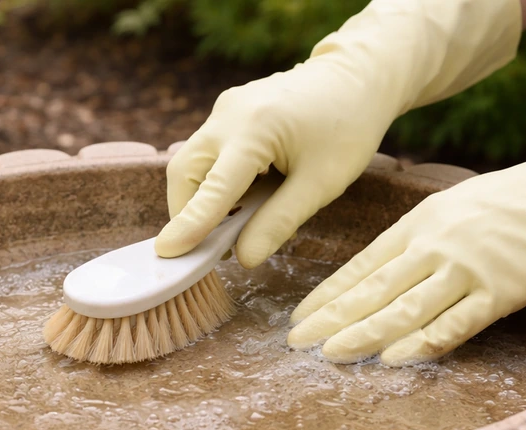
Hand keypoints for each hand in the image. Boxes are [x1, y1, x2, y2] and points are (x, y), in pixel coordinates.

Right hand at [154, 0, 522, 267]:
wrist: (359, 75)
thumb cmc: (349, 127)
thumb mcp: (321, 184)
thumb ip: (279, 222)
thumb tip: (243, 258)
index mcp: (254, 130)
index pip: (213, 190)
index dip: (190, 225)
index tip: (167, 253)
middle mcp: (228, 115)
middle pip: (184, 174)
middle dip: (189, 213)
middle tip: (214, 246)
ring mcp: (225, 109)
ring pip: (191, 163)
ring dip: (203, 198)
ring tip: (242, 219)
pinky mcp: (228, 111)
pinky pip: (207, 152)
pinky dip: (216, 181)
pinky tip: (248, 194)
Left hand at [287, 97, 525, 365]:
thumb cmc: (506, 202)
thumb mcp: (446, 209)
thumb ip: (412, 241)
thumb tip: (372, 274)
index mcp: (416, 225)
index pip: (360, 267)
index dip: (326, 297)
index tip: (298, 320)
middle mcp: (433, 247)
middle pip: (371, 290)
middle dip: (329, 319)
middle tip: (295, 343)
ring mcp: (465, 270)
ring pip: (403, 309)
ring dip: (362, 334)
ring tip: (330, 354)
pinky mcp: (499, 293)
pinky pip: (452, 324)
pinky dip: (419, 342)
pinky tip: (391, 357)